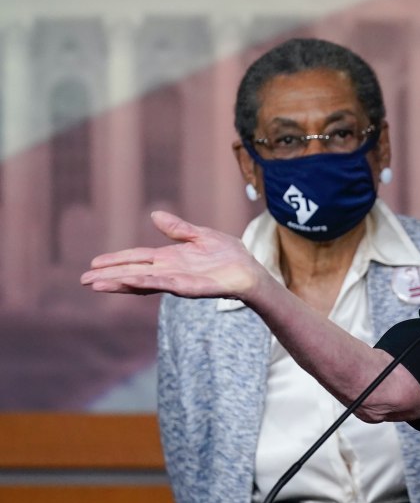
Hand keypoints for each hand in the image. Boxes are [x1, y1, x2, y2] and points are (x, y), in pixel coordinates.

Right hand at [81, 211, 263, 300]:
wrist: (251, 270)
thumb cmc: (229, 255)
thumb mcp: (200, 236)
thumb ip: (178, 229)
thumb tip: (154, 215)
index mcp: (170, 259)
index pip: (136, 259)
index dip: (116, 261)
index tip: (94, 264)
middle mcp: (170, 271)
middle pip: (133, 273)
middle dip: (109, 276)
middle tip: (84, 280)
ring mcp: (179, 281)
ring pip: (144, 282)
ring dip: (121, 282)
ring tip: (98, 284)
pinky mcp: (191, 288)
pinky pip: (166, 285)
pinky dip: (148, 283)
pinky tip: (131, 281)